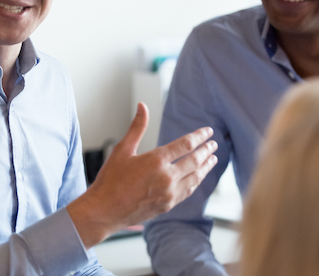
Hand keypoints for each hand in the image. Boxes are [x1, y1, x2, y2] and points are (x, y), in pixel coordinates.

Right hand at [67, 103, 217, 247]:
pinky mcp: (168, 205)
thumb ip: (137, 128)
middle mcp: (167, 178)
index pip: (186, 145)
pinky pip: (188, 191)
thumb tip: (142, 106)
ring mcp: (169, 194)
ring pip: (195, 177)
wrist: (104, 211)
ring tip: (213, 159)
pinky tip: (198, 177)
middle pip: (195, 161)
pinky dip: (196, 182)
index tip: (208, 132)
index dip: (199, 136)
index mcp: (156, 161)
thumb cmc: (110, 180)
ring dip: (206, 167)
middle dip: (206, 151)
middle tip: (214, 144)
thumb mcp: (122, 150)